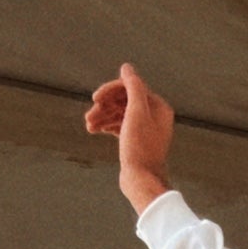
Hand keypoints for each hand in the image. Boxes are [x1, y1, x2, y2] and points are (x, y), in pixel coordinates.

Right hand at [84, 62, 173, 214]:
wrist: (141, 180)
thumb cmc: (140, 148)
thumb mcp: (136, 113)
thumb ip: (133, 87)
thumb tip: (127, 67)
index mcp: (159, 107)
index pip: (131, 88)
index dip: (112, 91)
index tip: (95, 99)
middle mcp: (155, 116)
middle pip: (124, 100)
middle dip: (105, 105)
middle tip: (89, 115)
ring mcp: (145, 129)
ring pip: (119, 113)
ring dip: (102, 116)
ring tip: (89, 125)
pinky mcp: (135, 140)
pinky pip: (119, 125)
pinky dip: (106, 125)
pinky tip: (94, 130)